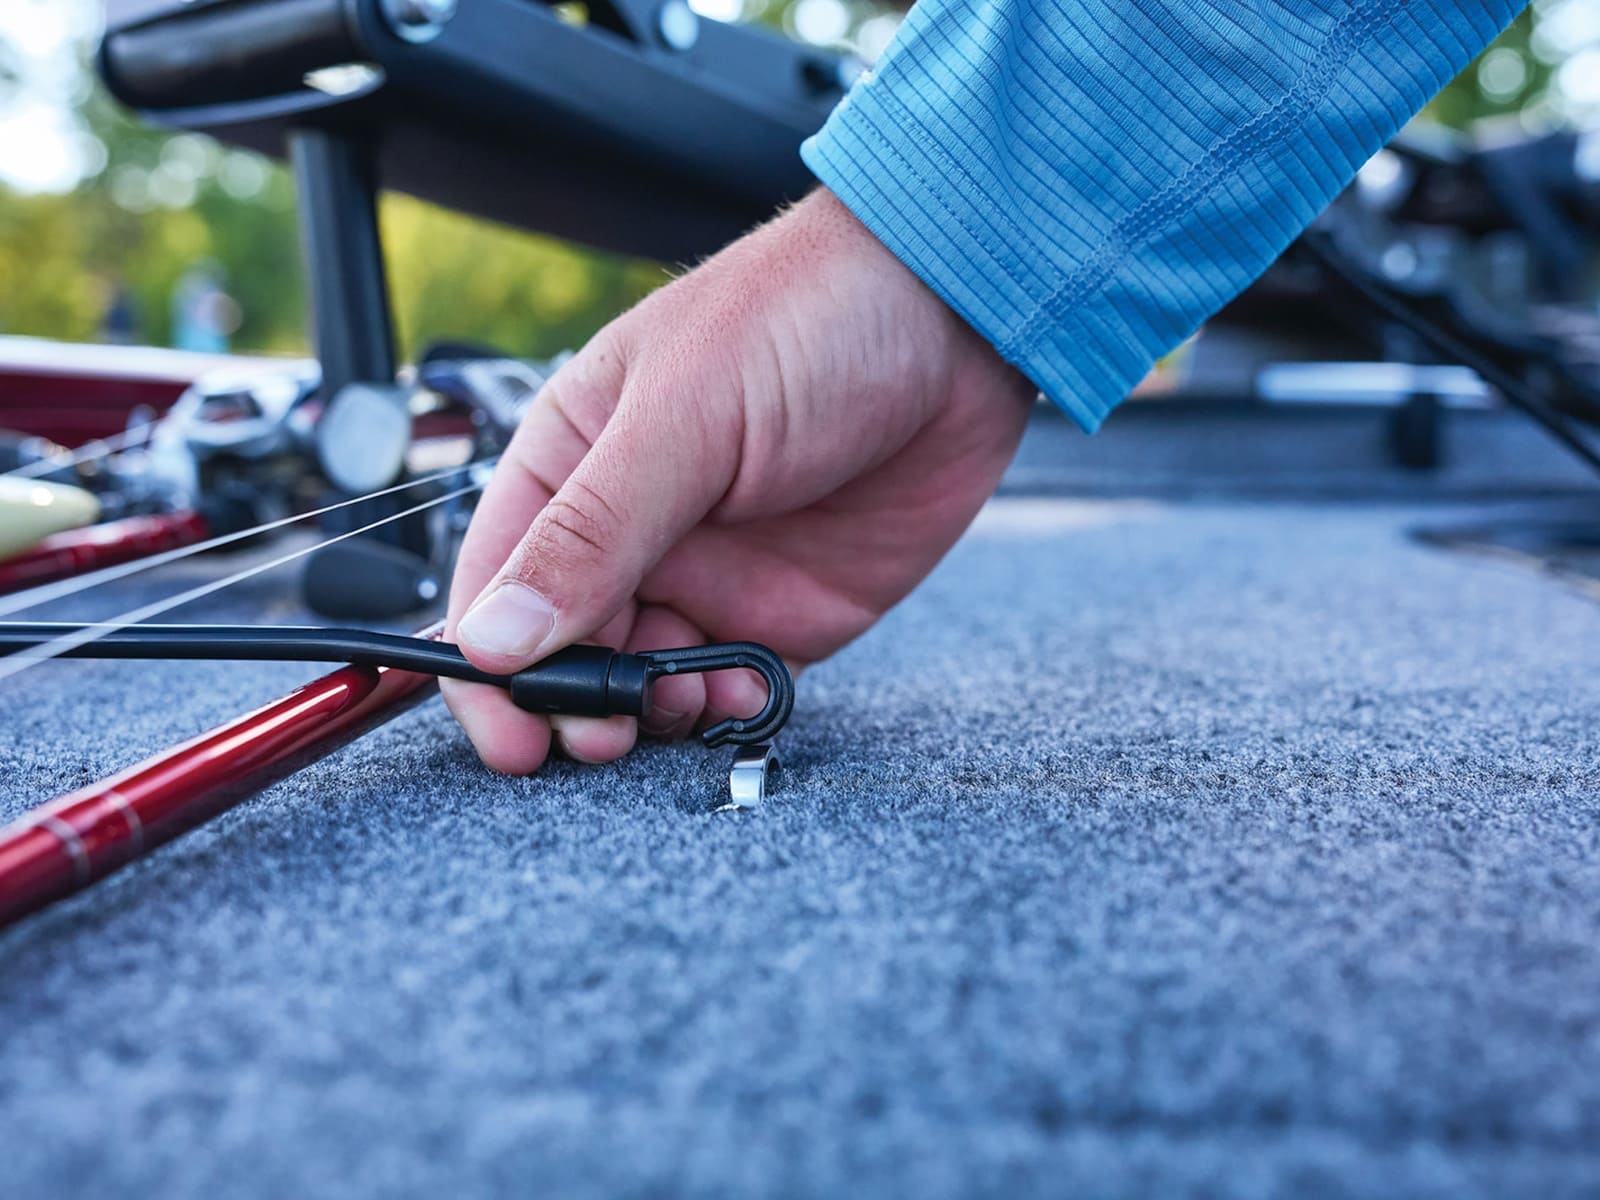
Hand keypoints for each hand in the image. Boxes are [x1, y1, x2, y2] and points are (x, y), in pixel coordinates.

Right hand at [444, 188, 1034, 772]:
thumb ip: (591, 534)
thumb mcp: (684, 419)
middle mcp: (631, 527)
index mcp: (574, 461)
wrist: (958, 319)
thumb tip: (494, 636)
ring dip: (649, 713)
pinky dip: (725, 704)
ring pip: (642, 678)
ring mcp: (708, 571)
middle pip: (564, 646)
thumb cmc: (808, 316)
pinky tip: (743, 692)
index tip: (509, 734)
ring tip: (678, 706)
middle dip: (572, 703)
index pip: (495, 581)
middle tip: (598, 737)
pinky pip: (730, 683)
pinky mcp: (782, 607)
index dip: (486, 666)